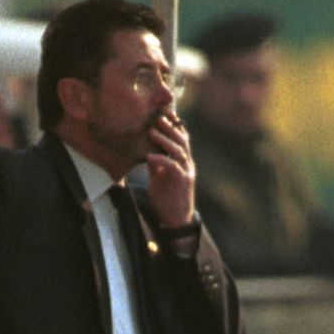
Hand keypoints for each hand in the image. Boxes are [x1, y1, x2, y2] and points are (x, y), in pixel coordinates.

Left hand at [145, 111, 195, 233]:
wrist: (177, 219)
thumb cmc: (167, 199)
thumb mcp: (159, 179)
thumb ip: (156, 165)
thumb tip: (146, 152)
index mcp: (183, 161)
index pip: (181, 139)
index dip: (174, 126)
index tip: (163, 114)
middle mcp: (187, 164)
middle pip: (182, 140)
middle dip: (170, 127)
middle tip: (157, 116)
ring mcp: (186, 172)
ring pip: (179, 150)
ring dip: (165, 140)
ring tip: (152, 131)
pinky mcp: (182, 182)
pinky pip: (172, 166)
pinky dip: (161, 159)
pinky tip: (150, 155)